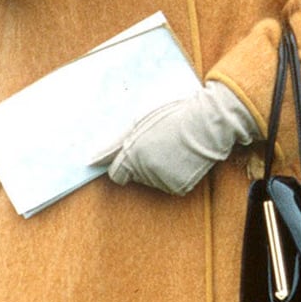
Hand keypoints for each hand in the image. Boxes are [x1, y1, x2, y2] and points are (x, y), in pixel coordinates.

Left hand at [101, 82, 256, 194]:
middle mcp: (144, 171)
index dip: (122, 163)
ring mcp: (162, 180)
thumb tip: (91, 160)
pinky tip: (184, 156)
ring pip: (153, 179)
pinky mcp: (180, 186)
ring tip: (174, 145)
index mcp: (131, 154)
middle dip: (142, 162)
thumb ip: (114, 143)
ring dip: (159, 167)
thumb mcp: (141, 119)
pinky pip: (171, 183)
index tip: (131, 155)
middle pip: (136, 175)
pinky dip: (175, 173)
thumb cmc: (174, 114)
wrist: (209, 122)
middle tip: (160, 142)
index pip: (116, 174)